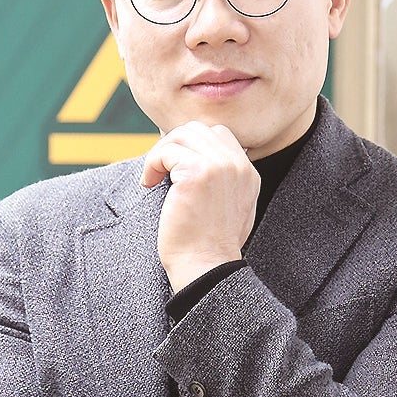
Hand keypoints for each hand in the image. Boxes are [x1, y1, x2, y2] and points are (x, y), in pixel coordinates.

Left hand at [140, 123, 259, 291]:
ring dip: (161, 153)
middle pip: (198, 129)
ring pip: (182, 135)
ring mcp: (219, 166)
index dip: (191, 145)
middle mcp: (237, 165)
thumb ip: (224, 182)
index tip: (174, 165)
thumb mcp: (230, 208)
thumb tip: (196, 160)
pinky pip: (167, 152)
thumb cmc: (209, 246)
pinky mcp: (196, 173)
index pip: (218, 135)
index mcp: (247, 173)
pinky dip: (152, 164)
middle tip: (160, 169)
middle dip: (173, 144)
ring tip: (153, 177)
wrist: (205, 266)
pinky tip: (148, 183)